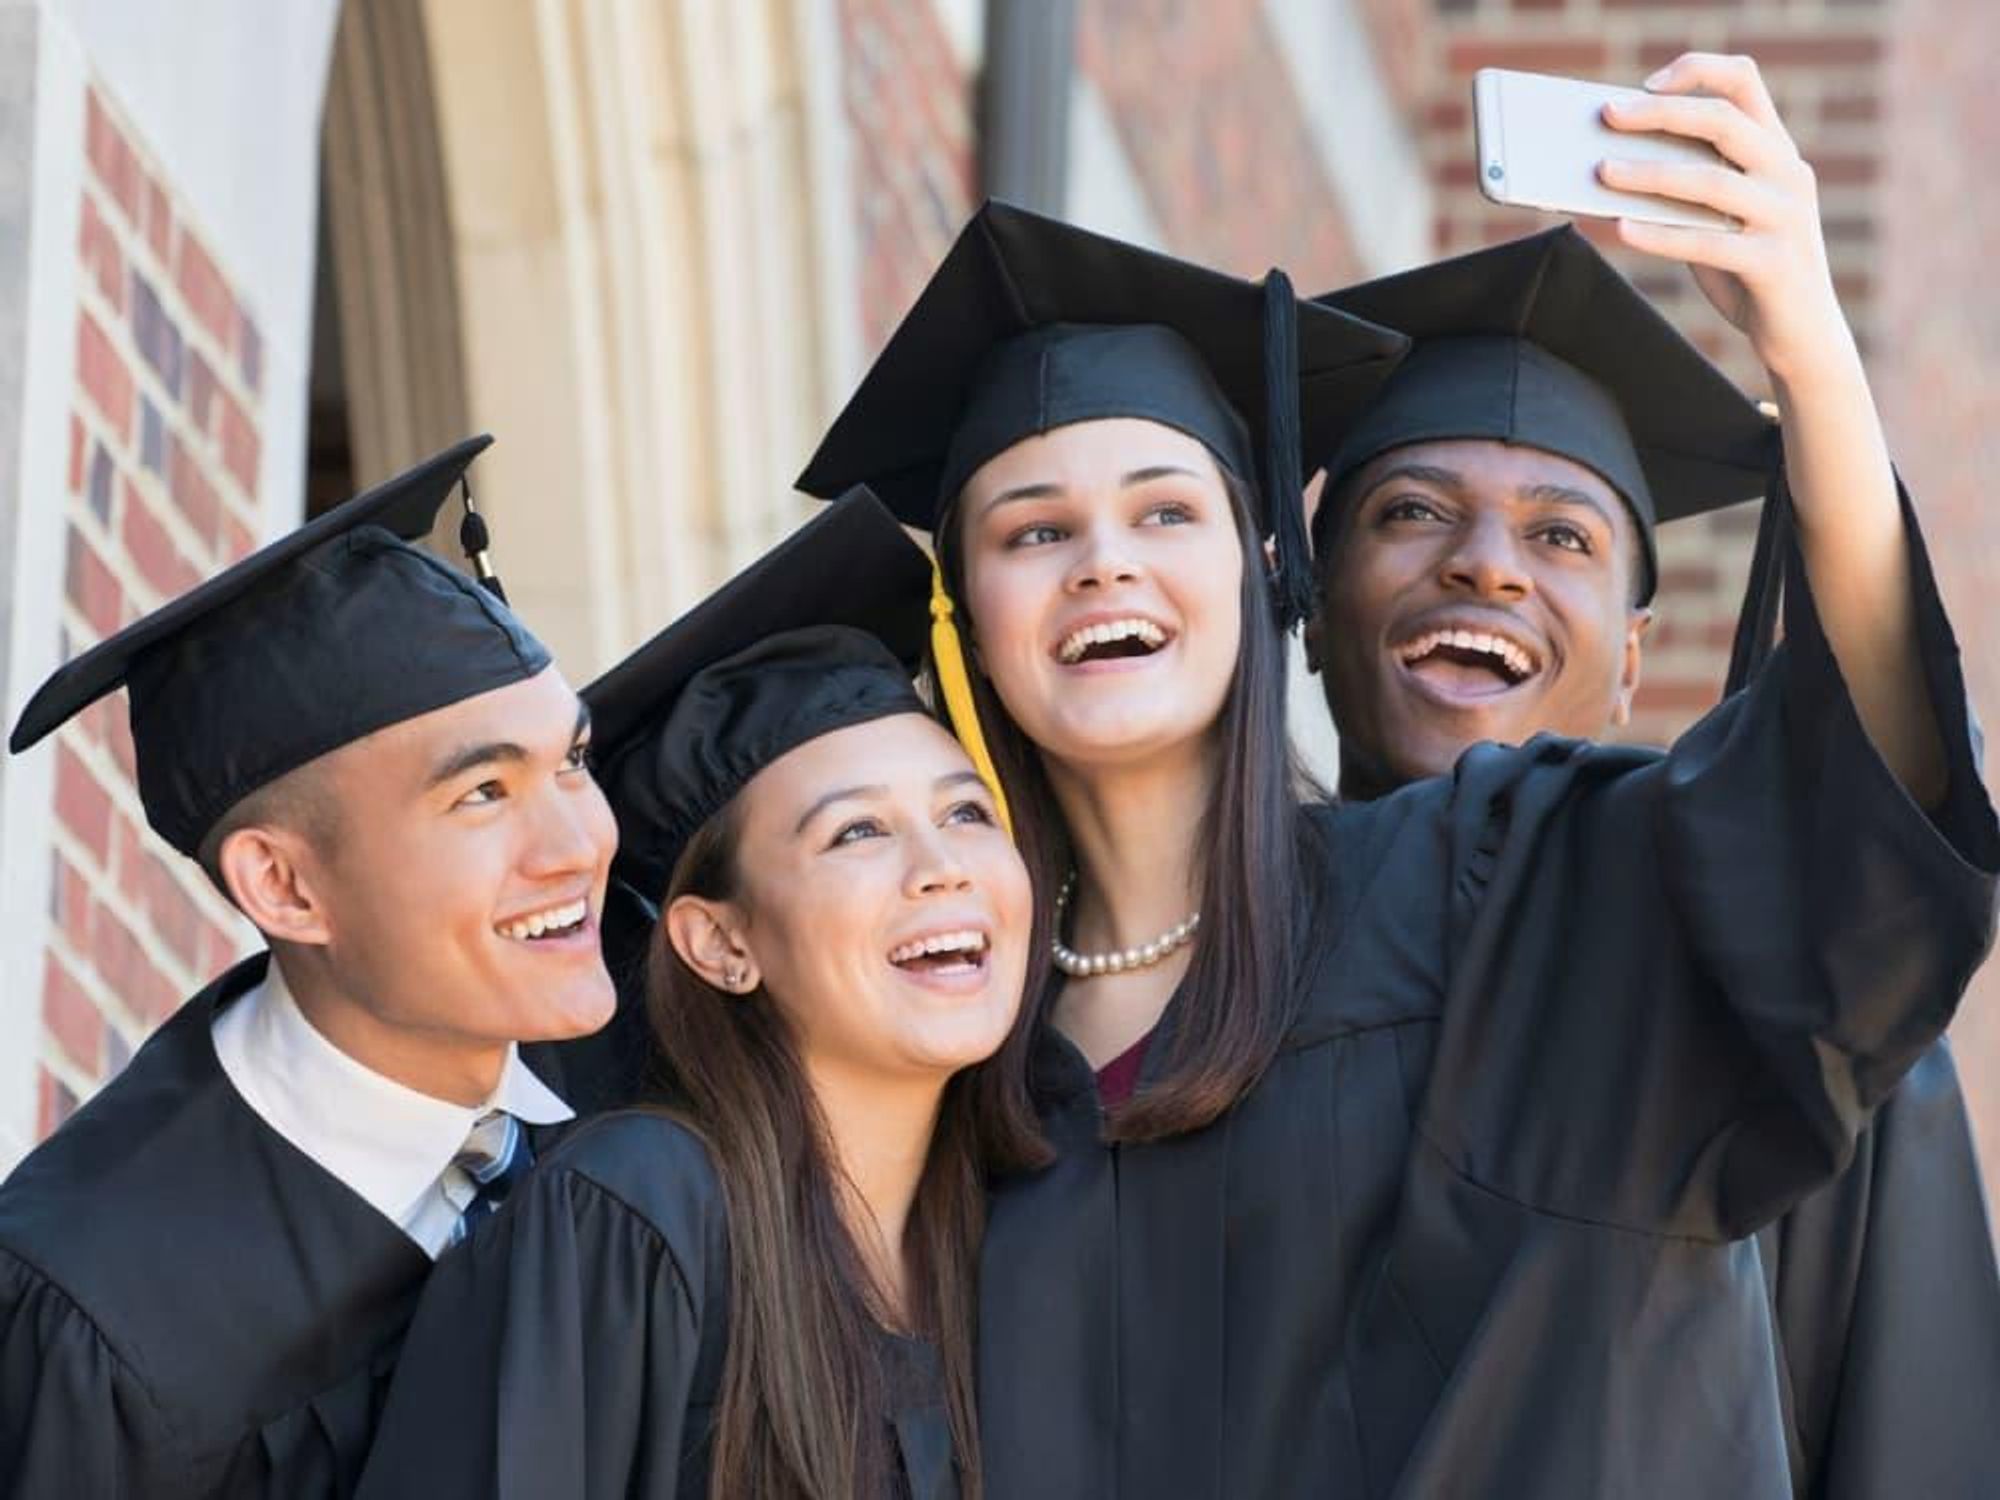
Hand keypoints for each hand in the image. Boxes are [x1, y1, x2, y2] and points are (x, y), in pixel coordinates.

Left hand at [1598, 52, 1851, 386]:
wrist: (1802, 335)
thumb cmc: (1748, 271)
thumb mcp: (1722, 218)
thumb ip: (1687, 190)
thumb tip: (1610, 170)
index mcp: (1777, 151)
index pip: (1745, 83)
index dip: (1698, 72)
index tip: (1646, 83)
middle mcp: (1788, 173)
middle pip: (1723, 121)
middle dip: (1660, 113)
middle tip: (1607, 115)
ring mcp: (1786, 216)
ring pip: (1711, 181)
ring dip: (1649, 173)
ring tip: (1601, 172)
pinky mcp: (1774, 262)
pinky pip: (1708, 242)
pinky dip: (1660, 234)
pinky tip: (1620, 229)